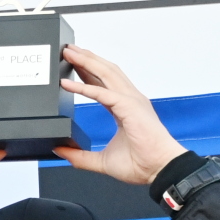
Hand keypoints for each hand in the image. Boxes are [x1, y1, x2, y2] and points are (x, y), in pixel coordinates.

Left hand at [53, 45, 186, 184]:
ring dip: (86, 62)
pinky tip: (68, 84)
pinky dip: (85, 87)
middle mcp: (129, 100)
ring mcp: (131, 101)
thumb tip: (61, 151)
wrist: (159, 170)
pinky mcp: (129, 108)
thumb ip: (80, 156)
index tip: (73, 64)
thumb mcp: (102, 161)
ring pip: (106, 74)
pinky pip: (103, 94)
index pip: (103, 84)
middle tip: (68, 50)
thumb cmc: (141, 164)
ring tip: (69, 53)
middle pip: (105, 71)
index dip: (88, 72)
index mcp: (125, 108)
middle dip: (87, 59)